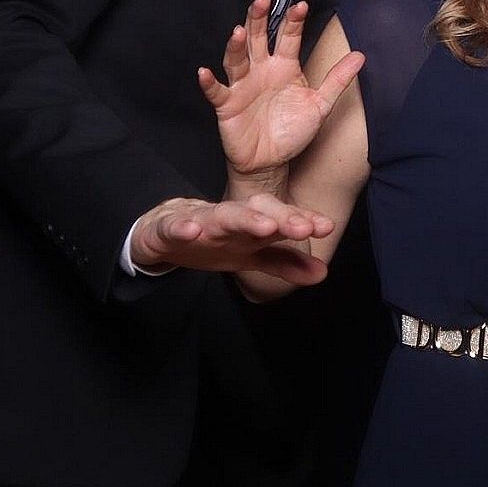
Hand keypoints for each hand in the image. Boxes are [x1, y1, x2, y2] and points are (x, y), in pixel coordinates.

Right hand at [129, 194, 335, 284]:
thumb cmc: (213, 240)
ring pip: (222, 216)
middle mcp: (229, 219)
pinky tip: (192, 231)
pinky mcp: (168, 228)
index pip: (280, 220)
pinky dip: (183, 227)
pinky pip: (174, 227)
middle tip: (303, 227)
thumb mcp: (250, 256)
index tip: (327, 226)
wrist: (160, 231)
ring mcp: (199, 221)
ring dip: (243, 219)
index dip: (303, 222)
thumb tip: (322, 273)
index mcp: (249, 227)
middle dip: (281, 218)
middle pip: (257, 214)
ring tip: (264, 225)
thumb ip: (284, 262)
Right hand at [198, 0, 364, 180]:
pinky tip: (205, 72)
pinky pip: (217, 91)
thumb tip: (361, 56)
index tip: (301, 6)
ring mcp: (242, 85)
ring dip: (236, 45)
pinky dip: (209, 83)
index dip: (293, 22)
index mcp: (284, 66)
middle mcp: (262, 70)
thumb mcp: (320, 105)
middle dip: (260, 19)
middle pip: (258, 38)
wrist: (271, 161)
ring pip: (237, 59)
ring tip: (239, 31)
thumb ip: (337, 80)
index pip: (288, 38)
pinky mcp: (227, 105)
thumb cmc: (293, 131)